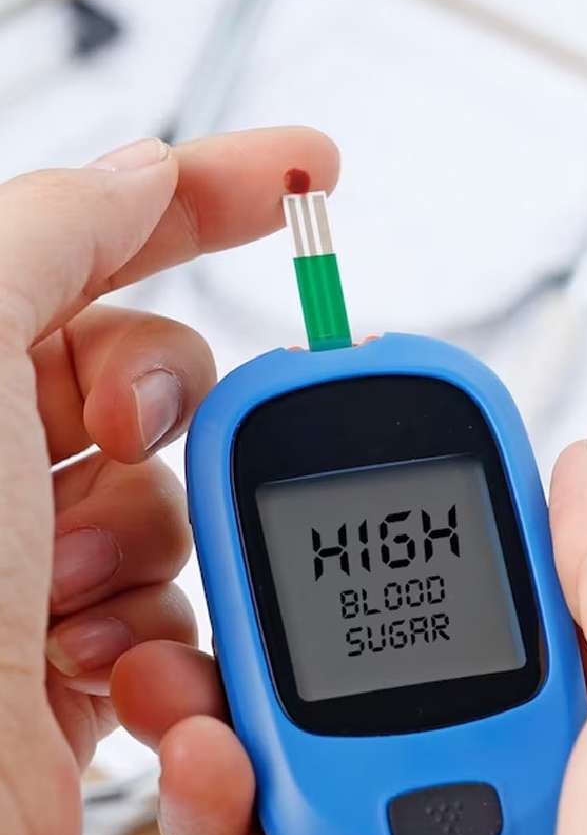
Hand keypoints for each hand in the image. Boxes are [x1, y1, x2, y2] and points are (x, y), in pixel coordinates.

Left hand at [0, 127, 337, 834]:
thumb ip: (55, 233)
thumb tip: (144, 173)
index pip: (94, 237)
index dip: (210, 192)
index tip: (307, 173)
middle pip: (150, 372)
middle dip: (163, 404)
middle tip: (127, 429)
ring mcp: (32, 558)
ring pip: (176, 498)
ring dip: (144, 542)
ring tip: (64, 592)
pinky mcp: (73, 655)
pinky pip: (176, 602)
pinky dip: (152, 629)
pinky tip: (85, 662)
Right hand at [116, 440, 586, 834]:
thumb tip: (581, 471)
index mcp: (558, 728)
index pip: (436, 612)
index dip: (364, 550)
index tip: (301, 493)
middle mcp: (479, 802)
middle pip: (324, 706)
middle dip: (242, 658)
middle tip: (195, 616)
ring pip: (269, 807)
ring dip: (216, 767)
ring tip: (203, 739)